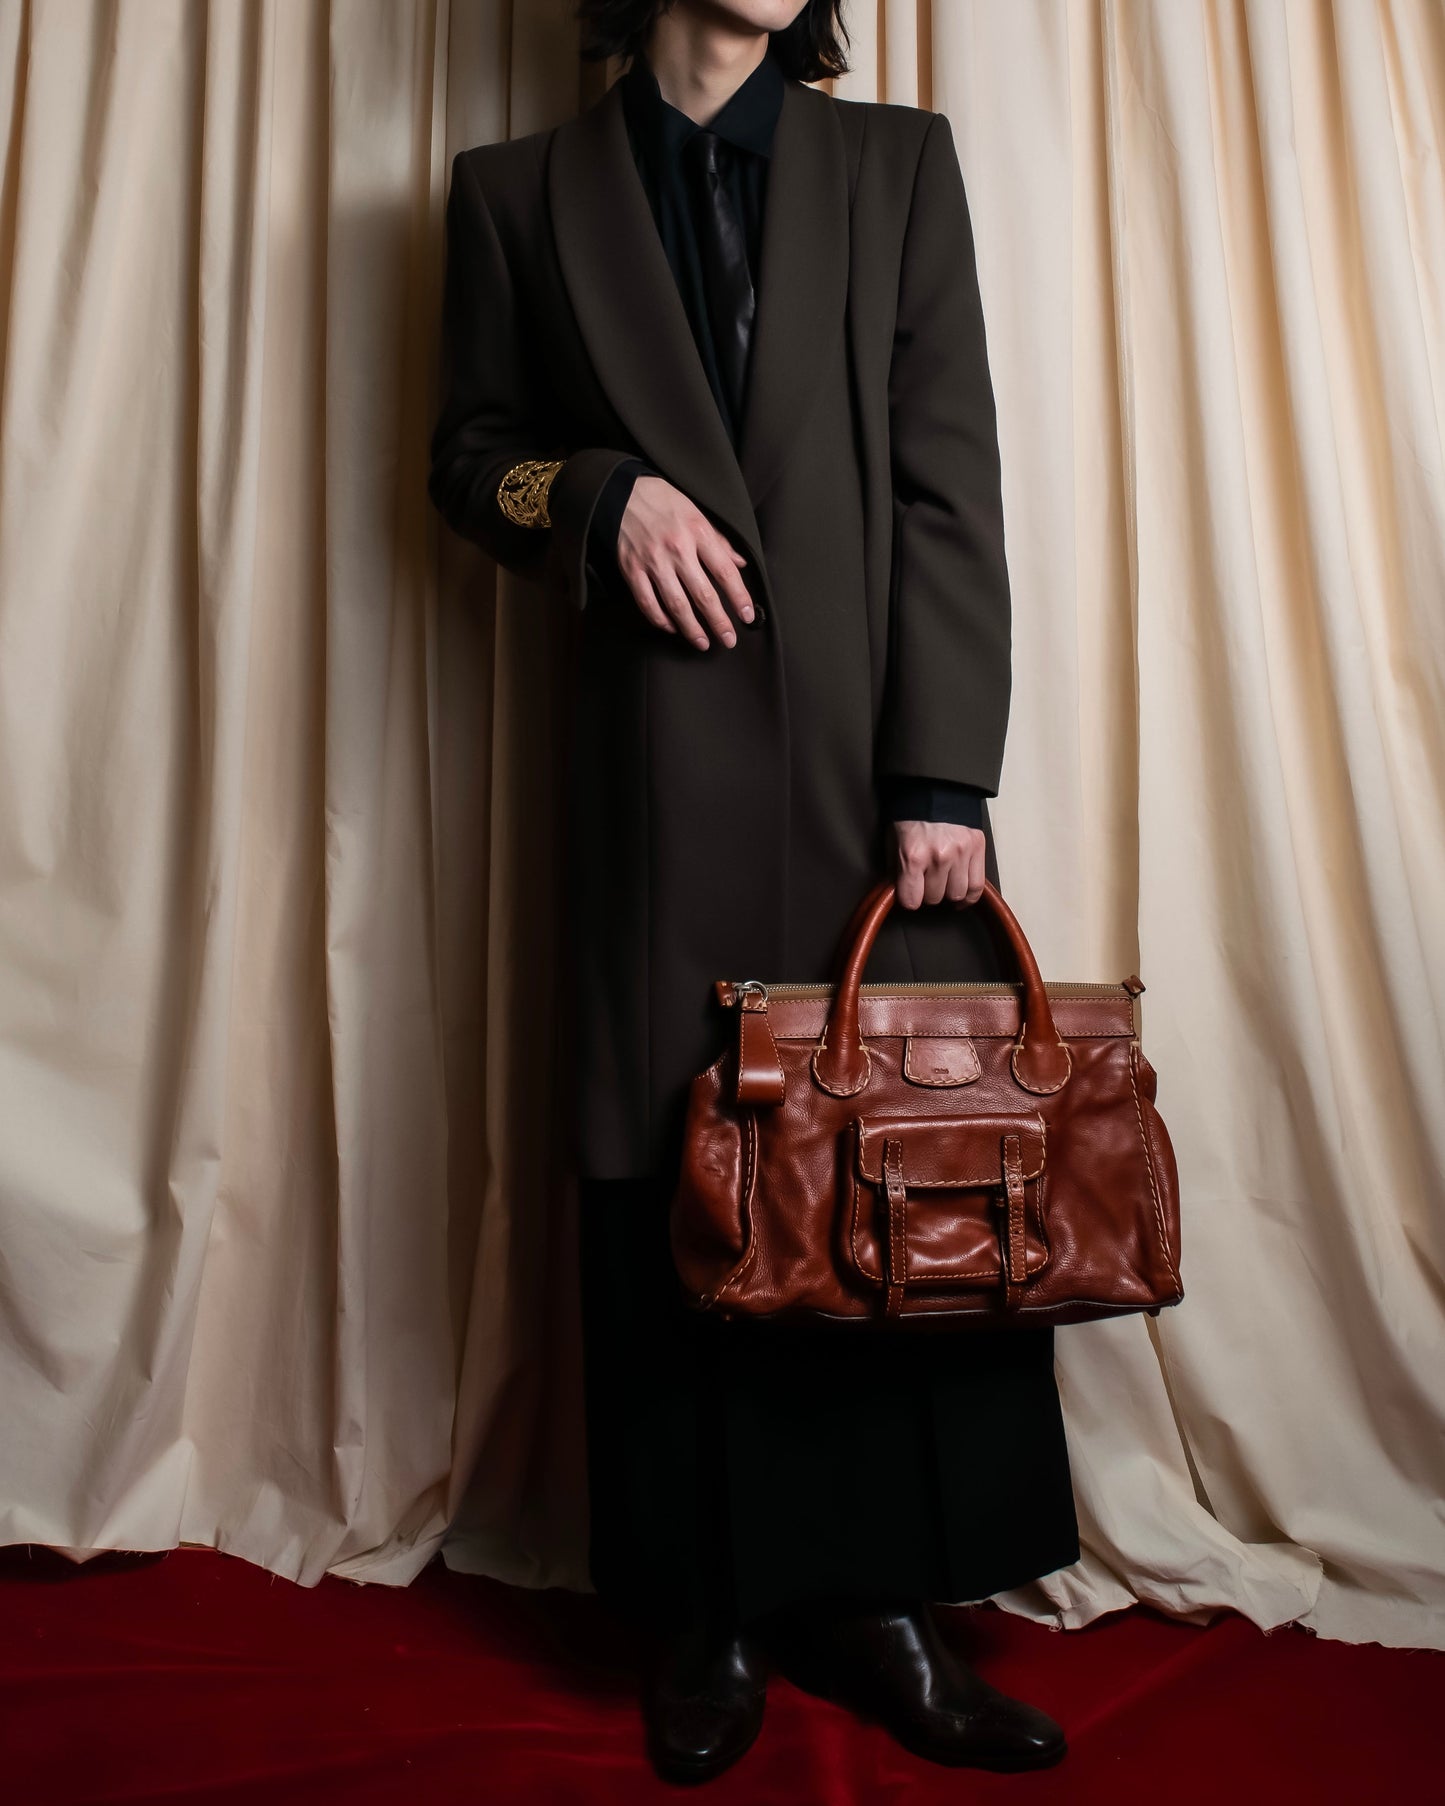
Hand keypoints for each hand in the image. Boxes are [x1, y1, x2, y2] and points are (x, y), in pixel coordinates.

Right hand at [616, 475, 754, 648]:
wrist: (623, 492)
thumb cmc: (665, 502)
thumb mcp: (698, 513)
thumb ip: (719, 541)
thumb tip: (740, 564)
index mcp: (698, 532)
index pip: (724, 572)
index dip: (738, 597)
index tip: (747, 616)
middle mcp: (677, 549)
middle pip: (703, 594)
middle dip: (718, 622)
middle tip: (729, 640)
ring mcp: (652, 561)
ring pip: (676, 604)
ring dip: (691, 629)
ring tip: (703, 643)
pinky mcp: (631, 569)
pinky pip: (647, 602)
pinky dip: (660, 620)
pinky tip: (672, 628)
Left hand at [893, 820, 986, 909]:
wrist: (935, 789)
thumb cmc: (910, 816)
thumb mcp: (893, 842)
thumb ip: (896, 870)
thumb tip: (900, 893)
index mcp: (913, 856)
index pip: (912, 901)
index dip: (909, 899)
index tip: (909, 893)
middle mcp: (939, 858)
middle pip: (934, 898)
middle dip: (928, 893)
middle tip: (925, 881)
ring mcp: (961, 854)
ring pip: (957, 895)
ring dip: (948, 892)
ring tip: (943, 883)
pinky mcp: (977, 849)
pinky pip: (977, 886)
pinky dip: (969, 895)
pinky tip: (961, 895)